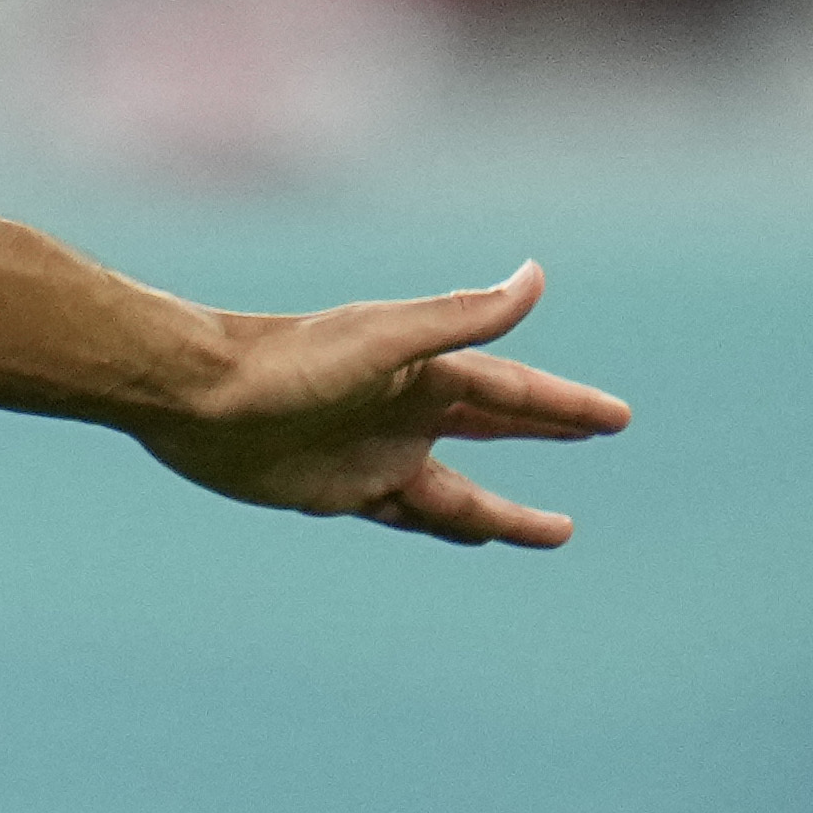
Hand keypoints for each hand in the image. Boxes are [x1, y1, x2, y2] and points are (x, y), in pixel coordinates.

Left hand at [141, 264, 628, 548]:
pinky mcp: (336, 491)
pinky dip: (440, 527)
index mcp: (424, 374)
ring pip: (457, 492)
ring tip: (550, 530)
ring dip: (502, 512)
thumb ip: (460, 317)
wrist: (193, 395)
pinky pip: (404, 515)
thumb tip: (536, 276)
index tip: (618, 419)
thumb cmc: (285, 361)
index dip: (567, 407)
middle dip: (548, 432)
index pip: (515, 394)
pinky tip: (466, 536)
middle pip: (495, 428)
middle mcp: (406, 412)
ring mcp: (373, 454)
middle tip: (600, 433)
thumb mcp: (384, 340)